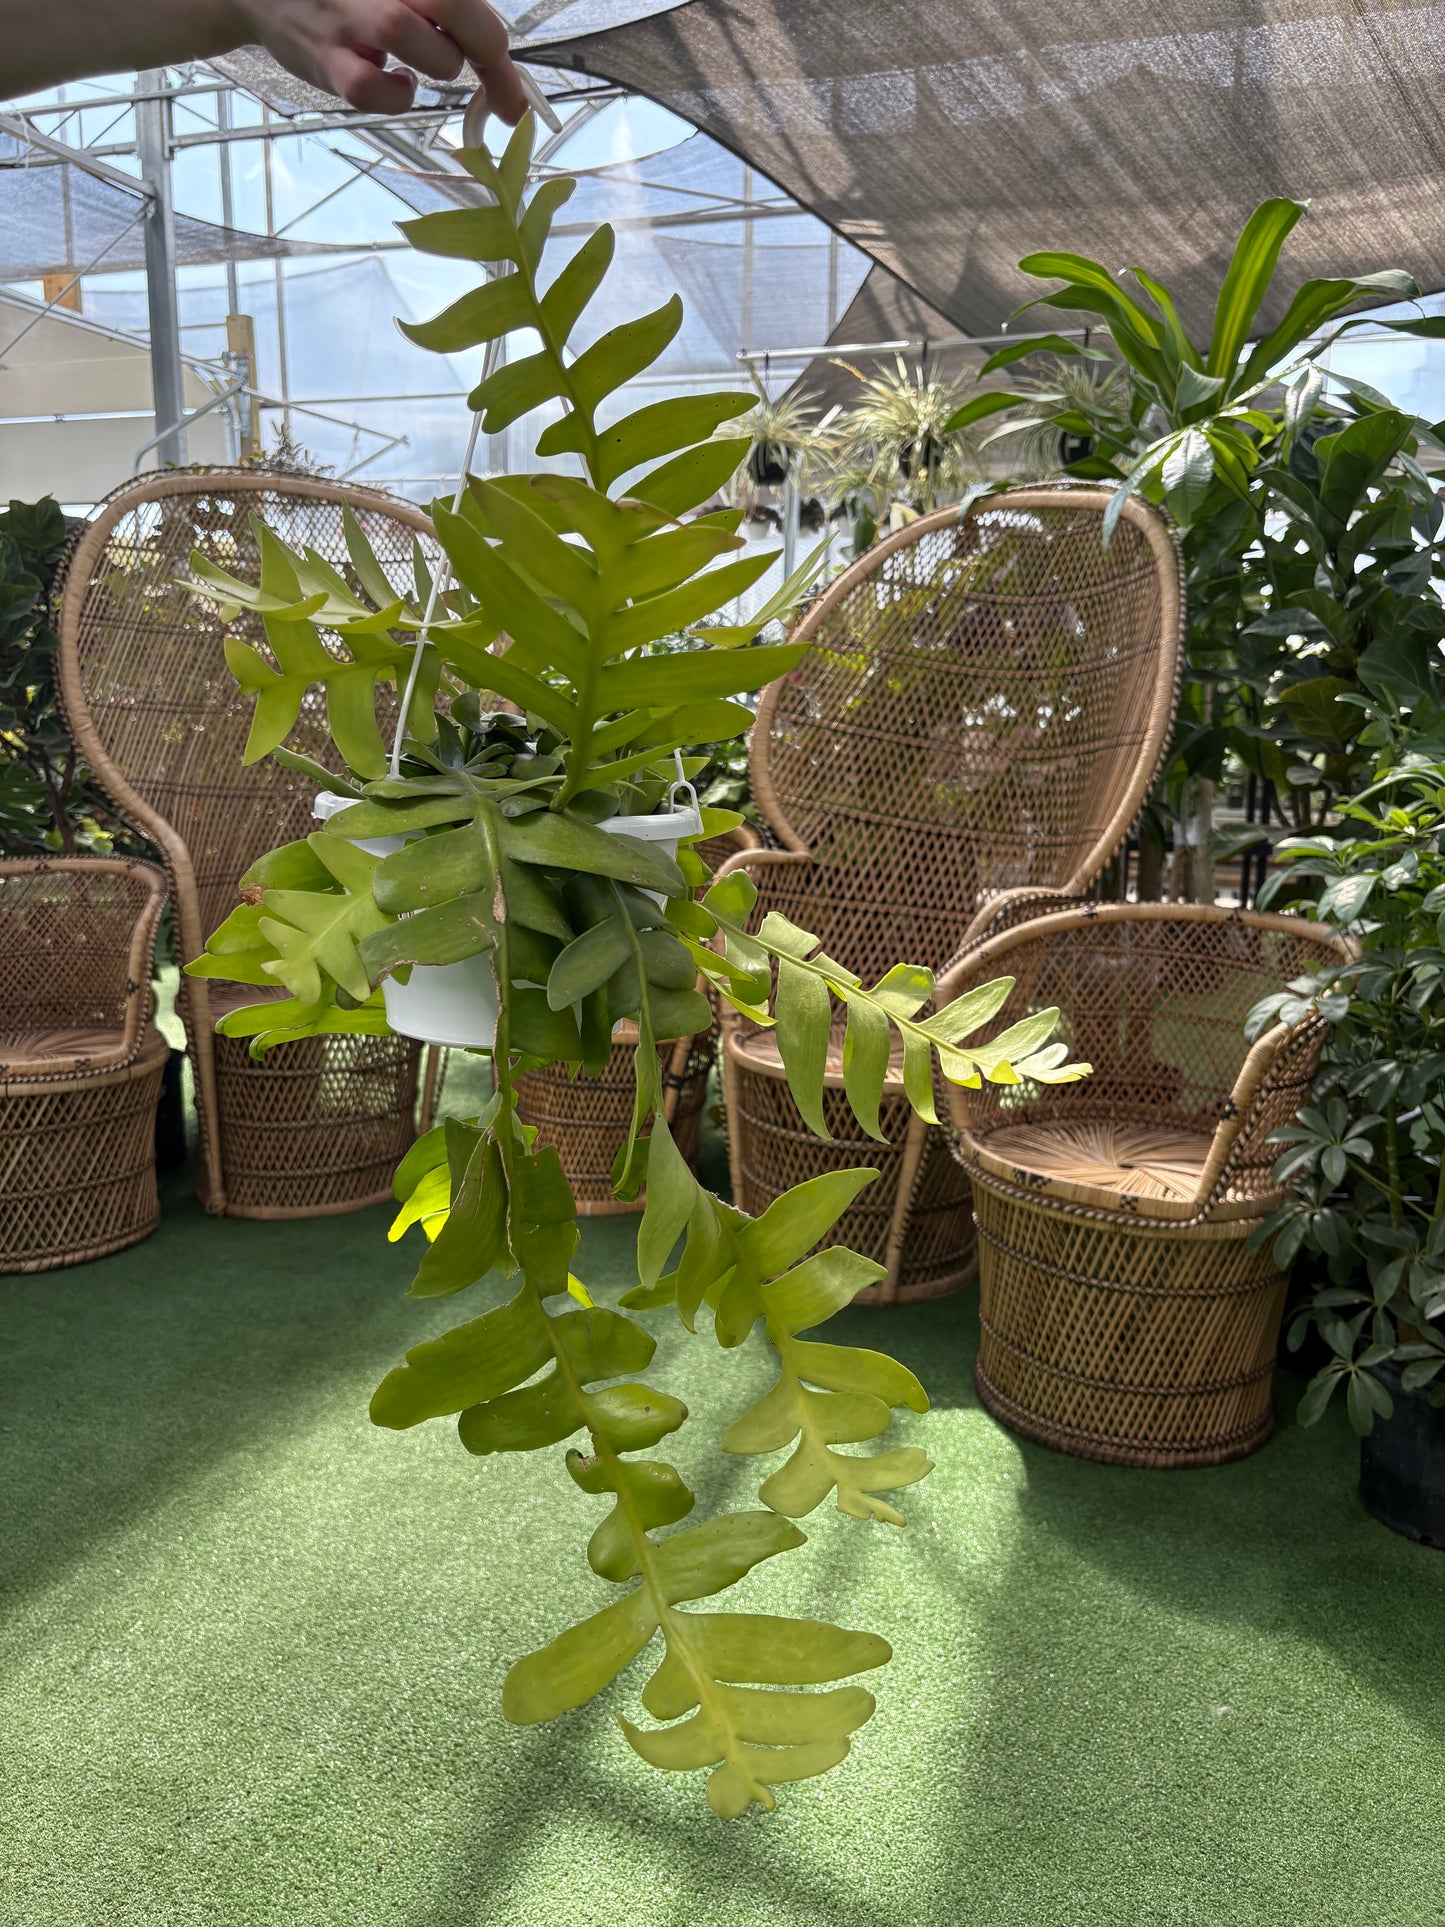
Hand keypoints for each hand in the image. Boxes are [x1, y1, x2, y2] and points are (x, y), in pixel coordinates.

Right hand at [240, 0, 527, 117]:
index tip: (515, 95)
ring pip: (411, 37)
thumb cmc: (347, 0)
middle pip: (454, 5)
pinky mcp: (325, 59)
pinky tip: (399, 85)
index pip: (466, 1)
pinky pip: (370, 88)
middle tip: (496, 94)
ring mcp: (349, 20)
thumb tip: (498, 60)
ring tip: (422, 67)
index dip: (499, 48)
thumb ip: (439, 11)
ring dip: (439, 65)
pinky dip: (396, 96)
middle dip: (489, 55)